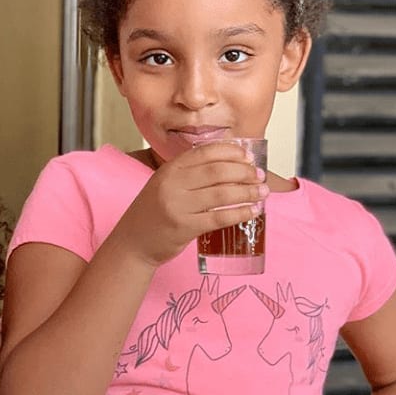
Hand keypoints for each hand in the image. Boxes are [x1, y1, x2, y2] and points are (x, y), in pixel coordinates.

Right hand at [113, 141, 268, 266]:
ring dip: (247, 191)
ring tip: (262, 192)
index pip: (206, 152)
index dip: (231, 152)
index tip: (249, 156)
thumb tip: (230, 165)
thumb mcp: (165, 185)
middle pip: (217, 171)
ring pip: (222, 193)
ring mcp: (178, 205)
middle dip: (244, 171)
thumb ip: (189, 174)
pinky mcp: (184, 227)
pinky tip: (252, 211)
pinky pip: (219, 217)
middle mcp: (172, 184)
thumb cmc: (153, 213)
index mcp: (169, 169)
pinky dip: (240, 212)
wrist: (133, 242)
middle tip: (259, 175)